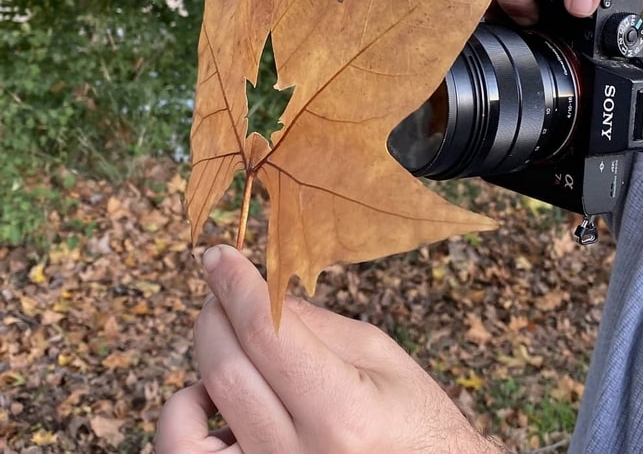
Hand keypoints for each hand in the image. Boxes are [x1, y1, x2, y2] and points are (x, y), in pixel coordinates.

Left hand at [156, 245, 504, 453]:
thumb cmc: (414, 423)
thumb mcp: (379, 357)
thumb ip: (314, 324)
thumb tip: (257, 295)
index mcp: (342, 412)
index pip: (266, 332)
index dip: (235, 285)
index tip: (217, 256)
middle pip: (225, 369)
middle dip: (215, 314)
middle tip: (224, 293)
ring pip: (186, 427)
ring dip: (199, 376)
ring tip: (230, 358)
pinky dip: (188, 424)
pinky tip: (221, 408)